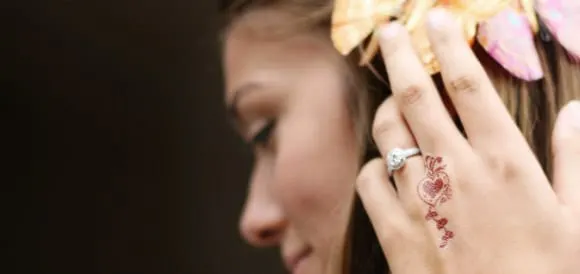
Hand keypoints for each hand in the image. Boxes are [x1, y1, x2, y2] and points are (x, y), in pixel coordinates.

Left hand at [356, 8, 579, 273]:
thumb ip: (576, 160)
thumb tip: (576, 110)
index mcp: (503, 162)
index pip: (468, 85)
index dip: (448, 45)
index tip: (435, 18)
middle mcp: (454, 171)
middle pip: (415, 97)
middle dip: (399, 55)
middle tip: (390, 28)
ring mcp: (419, 200)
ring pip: (389, 134)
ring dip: (387, 109)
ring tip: (391, 100)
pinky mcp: (395, 232)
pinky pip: (370, 182)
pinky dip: (374, 165)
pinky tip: (386, 167)